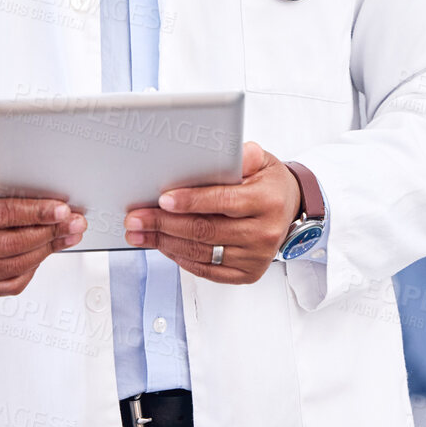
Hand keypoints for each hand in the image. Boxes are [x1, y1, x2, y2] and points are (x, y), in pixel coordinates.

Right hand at [0, 154, 84, 295]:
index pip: (0, 215)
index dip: (35, 213)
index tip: (62, 209)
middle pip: (10, 244)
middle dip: (49, 232)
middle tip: (74, 222)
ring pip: (13, 266)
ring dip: (47, 250)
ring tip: (68, 234)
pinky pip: (10, 284)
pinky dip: (33, 269)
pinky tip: (45, 252)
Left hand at [123, 142, 301, 284]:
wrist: (288, 209)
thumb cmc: (268, 184)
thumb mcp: (263, 162)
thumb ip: (246, 156)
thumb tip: (233, 153)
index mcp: (267, 201)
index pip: (223, 202)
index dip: (190, 201)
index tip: (163, 199)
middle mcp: (264, 232)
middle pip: (205, 230)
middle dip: (164, 224)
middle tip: (137, 218)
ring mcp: (256, 257)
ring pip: (201, 252)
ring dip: (165, 243)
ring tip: (141, 233)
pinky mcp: (247, 273)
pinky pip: (207, 270)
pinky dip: (181, 259)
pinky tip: (164, 246)